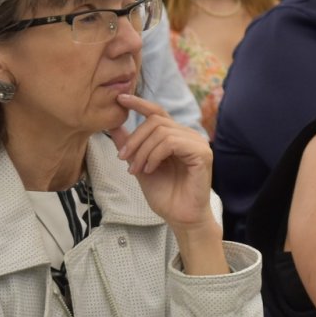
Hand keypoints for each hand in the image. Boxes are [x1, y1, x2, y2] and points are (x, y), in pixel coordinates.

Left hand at [107, 94, 216, 231]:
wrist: (180, 217)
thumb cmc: (165, 195)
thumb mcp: (139, 166)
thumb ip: (130, 146)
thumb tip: (113, 125)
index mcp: (175, 136)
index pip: (157, 112)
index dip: (139, 103)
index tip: (120, 98)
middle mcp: (188, 135)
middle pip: (155, 120)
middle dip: (135, 139)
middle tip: (123, 159)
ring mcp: (197, 143)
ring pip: (162, 131)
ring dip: (143, 151)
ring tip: (137, 170)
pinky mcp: (202, 153)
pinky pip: (172, 143)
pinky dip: (156, 155)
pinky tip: (151, 169)